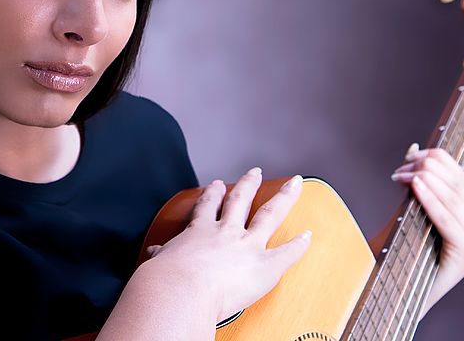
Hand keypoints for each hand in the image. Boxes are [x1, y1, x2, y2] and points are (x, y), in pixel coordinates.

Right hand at [143, 168, 311, 323]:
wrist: (179, 291)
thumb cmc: (165, 280)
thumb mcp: (159, 262)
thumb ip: (162, 255)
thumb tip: (155, 255)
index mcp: (199, 230)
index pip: (207, 206)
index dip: (213, 194)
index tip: (216, 185)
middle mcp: (225, 232)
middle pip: (240, 201)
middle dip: (249, 184)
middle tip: (256, 173)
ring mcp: (247, 245)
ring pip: (269, 215)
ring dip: (283, 198)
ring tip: (294, 184)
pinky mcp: (264, 265)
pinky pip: (286, 253)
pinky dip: (299, 245)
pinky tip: (308, 236)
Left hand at [390, 143, 463, 316]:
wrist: (400, 289)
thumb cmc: (405, 249)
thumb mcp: (413, 209)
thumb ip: (418, 181)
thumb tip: (414, 147)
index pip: (460, 176)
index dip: (435, 160)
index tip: (408, 156)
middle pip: (456, 185)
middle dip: (425, 170)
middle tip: (399, 169)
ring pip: (451, 199)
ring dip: (423, 181)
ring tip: (401, 174)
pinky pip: (447, 219)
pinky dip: (429, 200)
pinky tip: (415, 186)